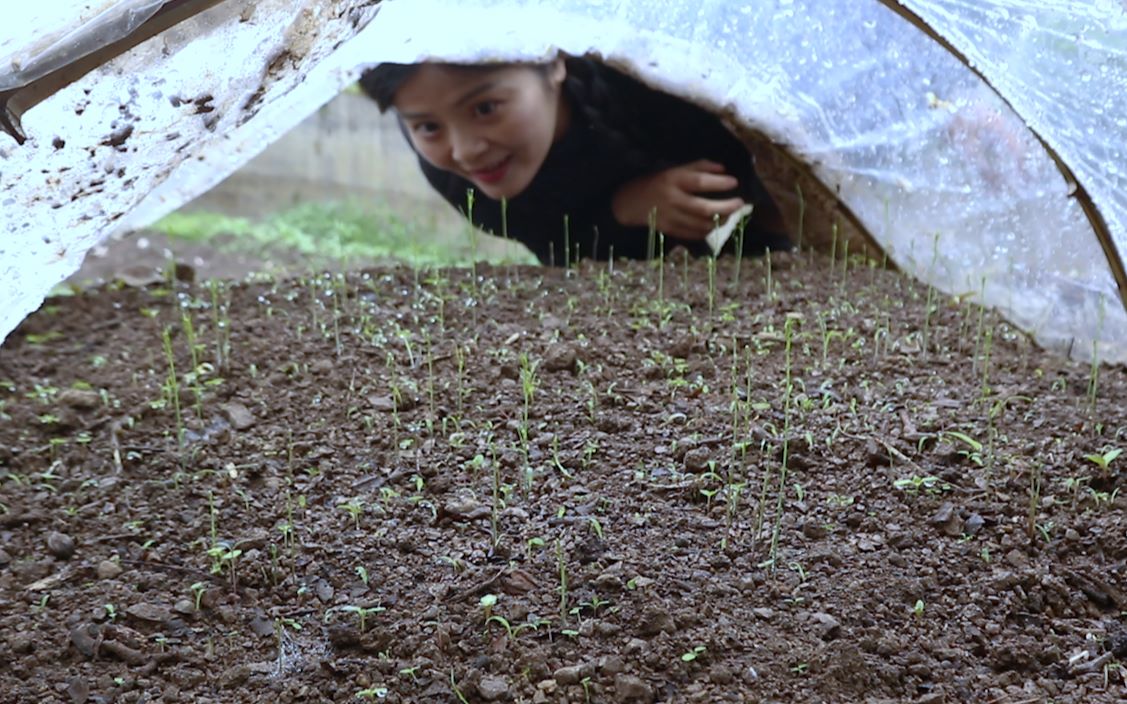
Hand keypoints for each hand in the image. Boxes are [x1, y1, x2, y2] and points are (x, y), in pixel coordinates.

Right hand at [611, 160, 745, 239]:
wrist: (630, 201)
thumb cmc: (656, 181)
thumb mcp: (674, 169)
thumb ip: (699, 167)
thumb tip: (723, 169)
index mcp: (673, 180)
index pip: (700, 182)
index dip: (719, 183)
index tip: (734, 182)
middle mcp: (672, 199)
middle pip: (704, 208)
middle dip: (725, 207)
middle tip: (739, 203)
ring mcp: (670, 217)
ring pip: (700, 224)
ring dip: (719, 221)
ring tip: (729, 215)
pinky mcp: (668, 230)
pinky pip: (692, 234)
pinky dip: (706, 230)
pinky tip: (713, 224)